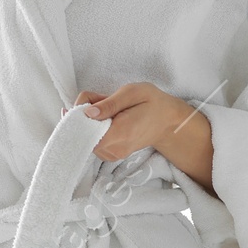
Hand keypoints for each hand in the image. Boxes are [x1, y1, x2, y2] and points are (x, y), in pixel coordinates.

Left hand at [76, 82, 213, 191]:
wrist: (167, 122)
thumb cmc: (151, 103)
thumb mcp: (132, 93)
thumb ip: (108, 103)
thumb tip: (87, 112)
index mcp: (121, 132)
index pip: (85, 133)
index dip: (79, 116)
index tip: (89, 102)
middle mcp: (115, 149)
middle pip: (82, 135)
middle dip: (83, 115)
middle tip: (100, 100)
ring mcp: (113, 155)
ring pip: (85, 139)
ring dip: (89, 122)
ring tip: (108, 109)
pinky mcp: (111, 155)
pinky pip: (92, 142)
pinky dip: (94, 129)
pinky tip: (107, 118)